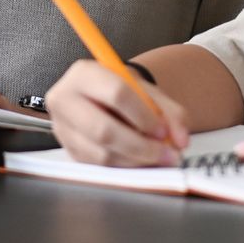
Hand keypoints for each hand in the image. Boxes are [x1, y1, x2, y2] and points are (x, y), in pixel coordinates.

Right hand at [44, 60, 190, 166]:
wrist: (98, 98)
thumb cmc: (122, 92)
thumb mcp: (146, 91)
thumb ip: (170, 112)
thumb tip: (180, 140)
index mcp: (85, 74)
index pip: (116, 94)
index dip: (143, 116)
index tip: (163, 131)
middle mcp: (65, 99)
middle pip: (103, 130)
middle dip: (141, 146)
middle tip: (167, 154)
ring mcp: (62, 128)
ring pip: (101, 154)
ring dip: (136, 161)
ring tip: (158, 159)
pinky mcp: (68, 150)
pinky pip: (99, 167)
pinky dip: (125, 168)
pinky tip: (140, 162)